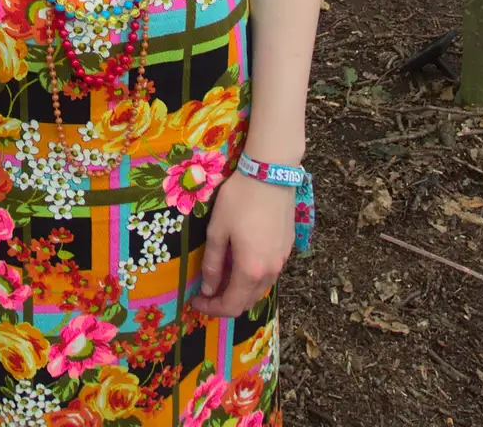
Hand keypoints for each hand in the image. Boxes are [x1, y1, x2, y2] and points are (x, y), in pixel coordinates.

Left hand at [193, 169, 295, 318]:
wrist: (271, 174)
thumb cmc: (239, 200)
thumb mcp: (217, 230)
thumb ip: (212, 263)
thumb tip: (208, 289)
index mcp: (250, 271)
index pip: (231, 306)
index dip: (211, 309)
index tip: (195, 301)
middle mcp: (270, 273)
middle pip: (247, 302)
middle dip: (225, 302)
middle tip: (206, 291)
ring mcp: (282, 261)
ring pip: (260, 290)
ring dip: (240, 291)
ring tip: (221, 277)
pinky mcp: (287, 249)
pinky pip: (269, 274)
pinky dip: (253, 278)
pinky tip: (241, 262)